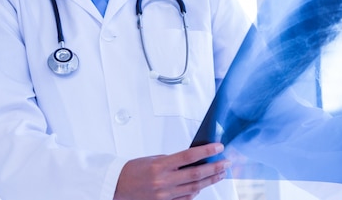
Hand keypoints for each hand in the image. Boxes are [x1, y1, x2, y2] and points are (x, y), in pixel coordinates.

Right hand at [114, 143, 230, 199]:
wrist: (115, 186)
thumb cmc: (133, 170)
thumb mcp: (153, 159)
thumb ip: (173, 161)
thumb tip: (193, 160)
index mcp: (161, 165)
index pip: (189, 156)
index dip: (207, 151)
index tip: (219, 147)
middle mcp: (164, 181)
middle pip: (196, 174)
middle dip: (214, 168)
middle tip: (226, 163)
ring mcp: (165, 195)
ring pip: (194, 188)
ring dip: (210, 180)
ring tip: (221, 173)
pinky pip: (185, 199)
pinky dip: (196, 192)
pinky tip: (203, 186)